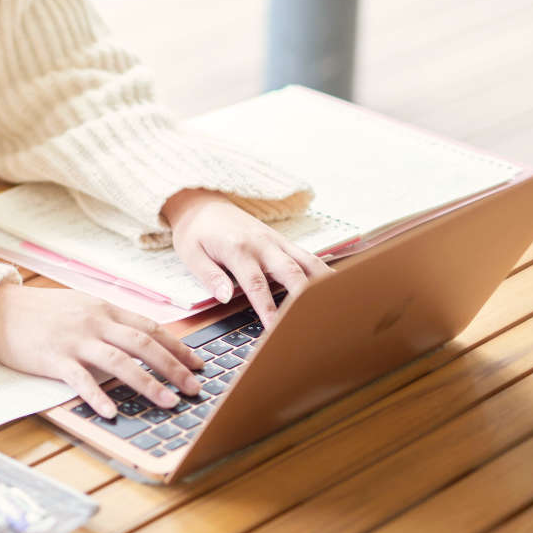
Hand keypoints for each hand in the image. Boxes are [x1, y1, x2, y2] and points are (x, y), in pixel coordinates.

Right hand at [0, 280, 204, 418]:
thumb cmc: (40, 311)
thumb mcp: (80, 305)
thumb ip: (108, 320)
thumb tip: (140, 337)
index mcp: (103, 308)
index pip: (149, 327)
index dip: (177, 347)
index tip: (198, 364)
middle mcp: (94, 322)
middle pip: (143, 344)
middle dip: (173, 367)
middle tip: (194, 388)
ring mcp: (74, 340)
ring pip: (119, 362)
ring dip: (148, 384)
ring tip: (168, 403)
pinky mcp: (53, 358)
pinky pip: (80, 379)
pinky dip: (98, 396)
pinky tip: (112, 412)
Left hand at [162, 188, 333, 327]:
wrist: (201, 201)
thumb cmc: (195, 231)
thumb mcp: (191, 254)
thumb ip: (210, 276)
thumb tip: (225, 298)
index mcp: (238, 249)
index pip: (257, 285)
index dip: (269, 310)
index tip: (277, 330)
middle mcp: (262, 244)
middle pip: (292, 272)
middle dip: (305, 298)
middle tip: (316, 321)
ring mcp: (276, 241)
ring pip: (307, 261)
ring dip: (324, 283)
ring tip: (340, 304)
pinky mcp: (282, 241)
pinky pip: (307, 256)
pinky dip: (322, 271)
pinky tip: (337, 286)